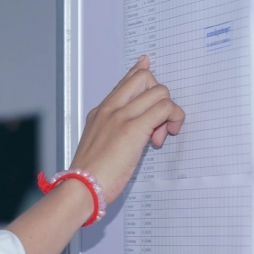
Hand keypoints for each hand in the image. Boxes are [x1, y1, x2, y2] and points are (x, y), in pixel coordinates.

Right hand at [69, 55, 184, 204]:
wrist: (81, 188)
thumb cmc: (89, 175)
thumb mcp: (98, 147)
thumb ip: (113, 132)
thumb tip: (130, 133)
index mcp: (99, 113)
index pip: (124, 82)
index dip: (140, 71)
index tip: (146, 65)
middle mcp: (109, 109)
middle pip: (144, 78)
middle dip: (159, 95)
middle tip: (158, 121)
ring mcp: (121, 117)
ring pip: (159, 92)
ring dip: (169, 112)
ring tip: (160, 135)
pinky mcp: (133, 128)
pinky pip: (164, 109)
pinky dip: (173, 118)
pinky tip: (166, 134)